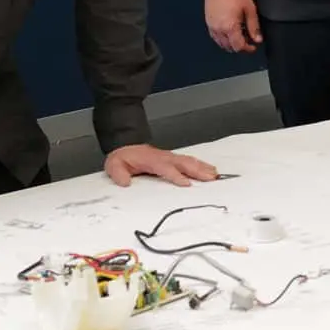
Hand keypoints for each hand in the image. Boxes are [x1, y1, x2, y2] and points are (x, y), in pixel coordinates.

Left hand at [103, 145, 218, 187]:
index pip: (165, 167)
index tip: (186, 183)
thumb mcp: (114, 165)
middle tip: (210, 178)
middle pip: (183, 163)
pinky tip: (210, 170)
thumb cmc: (124, 157)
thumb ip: (118, 173)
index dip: (176, 175)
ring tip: (215, 175)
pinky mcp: (174, 159)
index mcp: (150, 159)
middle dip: (197, 170)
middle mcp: (163, 157)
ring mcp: (170, 157)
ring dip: (203, 168)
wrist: (126, 145)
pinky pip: (189, 161)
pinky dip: (201, 165)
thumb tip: (124, 182)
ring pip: (189, 161)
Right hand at [204, 0, 262, 52]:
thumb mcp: (249, 8)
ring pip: (221, 43)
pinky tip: (228, 33)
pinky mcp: (208, 22)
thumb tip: (258, 39)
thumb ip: (253, 26)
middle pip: (229, 47)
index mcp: (230, 27)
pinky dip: (222, 39)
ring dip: (230, 44)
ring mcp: (212, 26)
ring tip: (239, 37)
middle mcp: (219, 29)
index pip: (238, 46)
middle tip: (247, 42)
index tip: (253, 46)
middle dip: (239, 47)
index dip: (247, 49)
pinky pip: (215, 37)